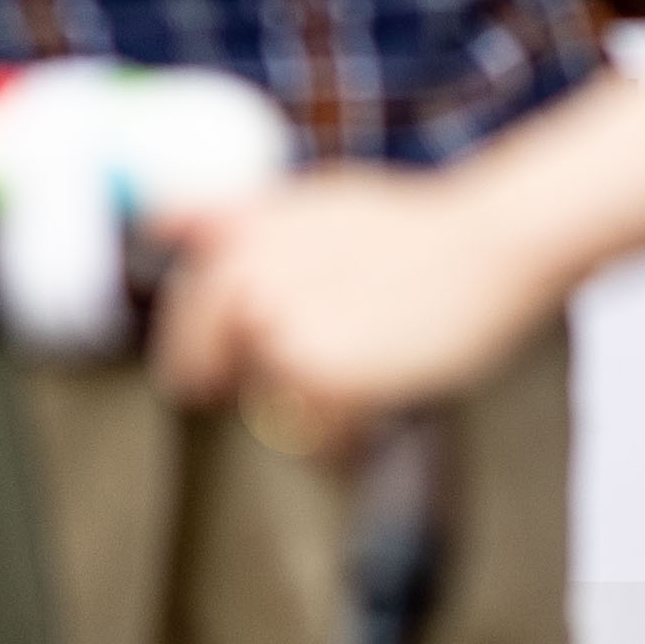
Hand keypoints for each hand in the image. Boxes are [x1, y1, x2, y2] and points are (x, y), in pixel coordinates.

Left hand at [156, 169, 571, 439]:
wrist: (488, 245)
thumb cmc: (415, 230)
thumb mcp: (315, 204)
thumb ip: (237, 220)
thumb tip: (156, 216)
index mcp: (242, 233)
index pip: (185, 312)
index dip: (200, 352)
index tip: (211, 377)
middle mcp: (245, 276)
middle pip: (202, 370)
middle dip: (250, 387)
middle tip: (310, 385)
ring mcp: (277, 325)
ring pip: (265, 407)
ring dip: (308, 412)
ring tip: (368, 379)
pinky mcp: (316, 372)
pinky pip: (310, 437)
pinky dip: (343, 439)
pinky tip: (379, 408)